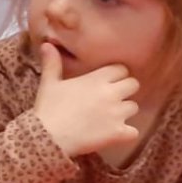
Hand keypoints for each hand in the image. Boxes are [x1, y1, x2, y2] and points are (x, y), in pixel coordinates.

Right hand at [32, 42, 139, 156]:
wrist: (47, 137)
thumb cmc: (48, 108)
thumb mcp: (48, 84)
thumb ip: (52, 64)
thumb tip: (47, 44)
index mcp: (97, 79)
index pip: (121, 69)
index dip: (115, 75)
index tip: (105, 82)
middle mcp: (111, 93)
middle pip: (133, 85)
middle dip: (124, 90)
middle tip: (110, 99)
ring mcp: (117, 114)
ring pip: (134, 107)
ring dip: (124, 112)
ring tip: (110, 118)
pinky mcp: (118, 133)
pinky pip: (134, 132)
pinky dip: (126, 134)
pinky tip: (114, 135)